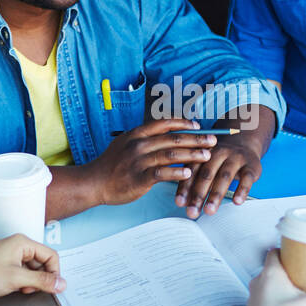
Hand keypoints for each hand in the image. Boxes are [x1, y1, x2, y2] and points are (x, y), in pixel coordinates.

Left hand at [0, 234, 64, 298]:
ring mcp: (11, 254)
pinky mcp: (5, 263)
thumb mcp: (16, 279)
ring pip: (32, 268)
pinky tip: (14, 288)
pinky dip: (22, 281)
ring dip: (31, 281)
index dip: (54, 272)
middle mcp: (19, 245)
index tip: (52, 287)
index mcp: (23, 243)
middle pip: (42, 262)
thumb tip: (62, 284)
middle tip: (32, 290)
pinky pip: (22, 271)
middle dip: (41, 278)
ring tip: (21, 290)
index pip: (51, 255)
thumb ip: (42, 281)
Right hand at [87, 117, 215, 205]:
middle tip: (212, 140)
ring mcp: (139, 161)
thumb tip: (166, 136)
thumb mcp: (125, 144)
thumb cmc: (111, 165)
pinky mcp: (139, 178)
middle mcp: (139, 144)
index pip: (164, 123)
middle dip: (196, 138)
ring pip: (171, 154)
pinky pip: (162, 174)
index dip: (183, 124)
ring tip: (206, 156)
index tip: (198, 126)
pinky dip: (177, 173)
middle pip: (173, 138)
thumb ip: (144, 139)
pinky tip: (188, 173)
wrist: (93, 182)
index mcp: (137, 134)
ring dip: (192, 154)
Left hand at [176, 127, 263, 217]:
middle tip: (192, 212)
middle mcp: (219, 153)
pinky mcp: (252, 165)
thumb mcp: (206, 163)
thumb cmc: (220, 159)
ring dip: (216, 195)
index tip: (180, 203)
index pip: (192, 171)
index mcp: (204, 153)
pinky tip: (237, 202)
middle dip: (198, 195)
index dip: (185, 187)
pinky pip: (247, 178)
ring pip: (225, 177)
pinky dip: (242, 190)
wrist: (245, 141)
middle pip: (207, 174)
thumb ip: (194, 180)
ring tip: (209, 211)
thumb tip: (183, 202)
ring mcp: (236, 158)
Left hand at [240, 250, 305, 305]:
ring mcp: (253, 297)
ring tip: (296, 291)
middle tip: (302, 274)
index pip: (274, 252)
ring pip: (267, 285)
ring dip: (280, 286)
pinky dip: (274, 300)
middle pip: (272, 269)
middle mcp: (258, 282)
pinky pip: (264, 299)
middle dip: (287, 270)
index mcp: (271, 273)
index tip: (297, 253)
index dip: (286, 250)